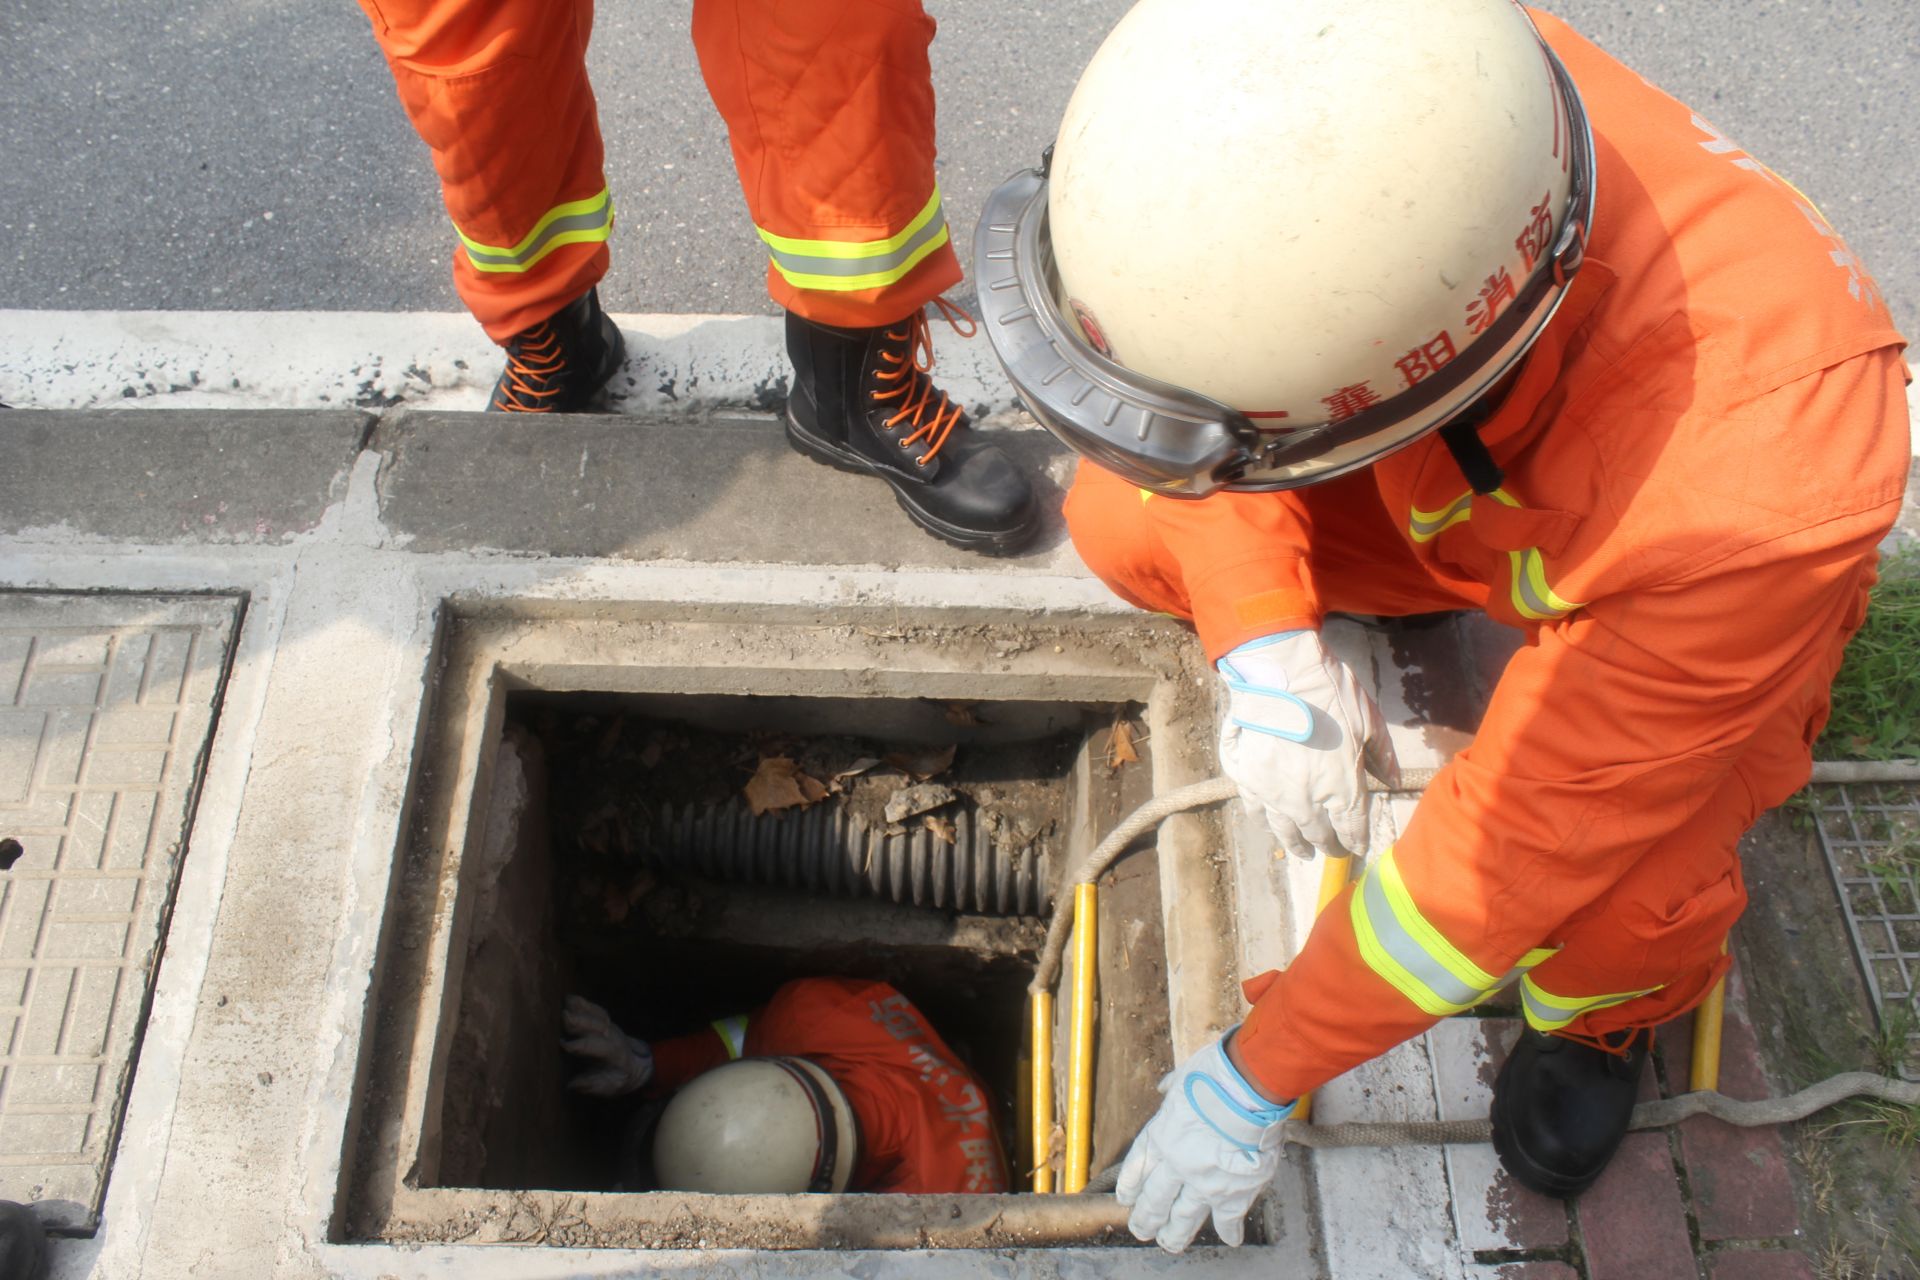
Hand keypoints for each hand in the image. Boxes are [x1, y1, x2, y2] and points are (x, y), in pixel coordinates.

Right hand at [561, 995, 653, 1096]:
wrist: (634, 1064)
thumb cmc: (618, 1078)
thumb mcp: (608, 1087)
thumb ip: (591, 1085)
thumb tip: (572, 1084)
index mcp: (613, 1054)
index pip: (596, 1047)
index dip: (580, 1046)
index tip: (564, 1045)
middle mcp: (613, 1037)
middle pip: (597, 1026)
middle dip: (581, 1021)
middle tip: (564, 1016)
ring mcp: (610, 1027)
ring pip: (597, 1015)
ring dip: (582, 1008)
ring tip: (566, 1001)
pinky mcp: (605, 1021)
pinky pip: (596, 1010)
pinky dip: (584, 1004)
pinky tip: (570, 998)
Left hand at [1116, 1032, 1293, 1252]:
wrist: (1249, 1090)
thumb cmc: (1217, 1076)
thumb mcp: (1183, 1076)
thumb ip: (1173, 1087)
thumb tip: (1165, 1086)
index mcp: (1161, 1135)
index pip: (1137, 1168)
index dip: (1131, 1186)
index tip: (1127, 1200)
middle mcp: (1177, 1164)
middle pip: (1155, 1199)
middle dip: (1146, 1218)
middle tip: (1142, 1230)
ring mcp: (1204, 1182)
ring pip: (1183, 1217)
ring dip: (1174, 1234)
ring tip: (1169, 1243)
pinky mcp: (1234, 1193)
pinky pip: (1228, 1220)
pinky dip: (1229, 1231)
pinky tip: (1229, 1239)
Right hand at [1216, 629, 1397, 858]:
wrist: (1279, 674)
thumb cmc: (1331, 693)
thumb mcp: (1369, 720)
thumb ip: (1382, 756)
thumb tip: (1395, 782)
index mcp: (1342, 788)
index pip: (1353, 829)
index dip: (1357, 842)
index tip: (1359, 849)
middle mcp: (1307, 800)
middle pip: (1318, 835)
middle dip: (1328, 846)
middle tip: (1331, 851)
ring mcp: (1273, 793)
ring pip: (1284, 830)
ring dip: (1295, 844)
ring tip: (1301, 852)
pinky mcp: (1247, 779)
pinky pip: (1254, 809)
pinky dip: (1263, 818)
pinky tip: (1267, 821)